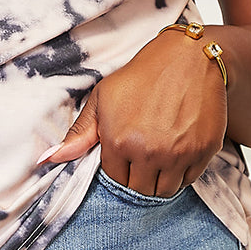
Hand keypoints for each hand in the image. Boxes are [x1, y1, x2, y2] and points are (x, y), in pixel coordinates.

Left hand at [39, 32, 226, 195]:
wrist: (188, 58)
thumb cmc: (141, 77)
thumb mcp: (103, 99)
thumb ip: (78, 134)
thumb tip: (46, 160)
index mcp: (119, 142)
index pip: (116, 181)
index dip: (119, 170)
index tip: (125, 156)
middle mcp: (149, 152)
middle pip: (141, 191)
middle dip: (139, 179)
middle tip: (143, 157)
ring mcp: (179, 154)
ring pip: (166, 191)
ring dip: (160, 180)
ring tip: (159, 155)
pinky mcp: (204, 151)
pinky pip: (190, 179)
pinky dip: (183, 172)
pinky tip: (177, 150)